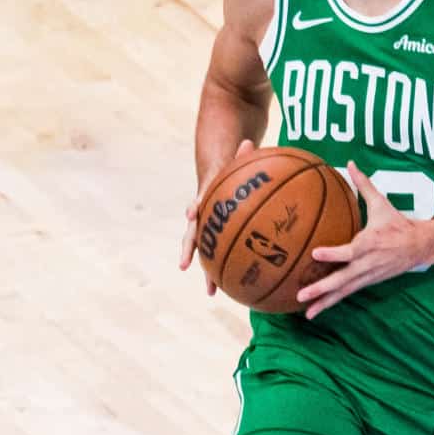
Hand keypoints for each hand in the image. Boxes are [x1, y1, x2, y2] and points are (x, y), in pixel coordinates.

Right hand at [180, 138, 258, 295]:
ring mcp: (206, 227)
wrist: (216, 172)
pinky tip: (238, 288)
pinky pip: (221, 255)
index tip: (190, 213)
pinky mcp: (215, 236)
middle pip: (193, 234)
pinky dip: (227, 271)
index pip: (198, 199)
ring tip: (211, 292)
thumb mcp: (235, 158)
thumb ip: (241, 155)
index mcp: (206, 196)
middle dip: (189, 250)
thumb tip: (250, 142)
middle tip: (183, 266)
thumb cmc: (230, 167)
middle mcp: (201, 215)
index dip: (195, 205)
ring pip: (205, 252)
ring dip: (207, 271)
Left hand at [296, 163, 426, 318]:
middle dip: (322, 288)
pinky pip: (347, 293)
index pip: (349, 251)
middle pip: (342, 279)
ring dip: (325, 302)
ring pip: (344, 292)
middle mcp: (367, 264)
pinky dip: (332, 302)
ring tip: (307, 313)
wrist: (420, 246)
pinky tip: (316, 309)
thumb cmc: (397, 223)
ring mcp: (368, 276)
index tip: (316, 254)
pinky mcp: (368, 282)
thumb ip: (363, 185)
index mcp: (369, 244)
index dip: (333, 253)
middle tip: (302, 295)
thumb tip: (350, 163)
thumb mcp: (382, 203)